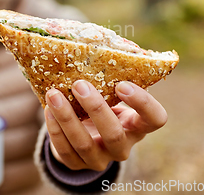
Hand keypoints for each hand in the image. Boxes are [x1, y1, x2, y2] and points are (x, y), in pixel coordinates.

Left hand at [44, 80, 167, 170]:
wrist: (81, 133)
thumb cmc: (99, 103)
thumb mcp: (109, 93)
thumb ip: (109, 76)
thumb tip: (93, 38)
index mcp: (137, 126)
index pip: (156, 119)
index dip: (143, 104)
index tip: (122, 83)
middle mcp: (122, 146)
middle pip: (115, 135)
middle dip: (96, 109)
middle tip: (79, 84)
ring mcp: (100, 159)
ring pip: (85, 145)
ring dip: (67, 118)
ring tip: (53, 94)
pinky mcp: (77, 165)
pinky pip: (65, 151)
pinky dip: (55, 130)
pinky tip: (47, 110)